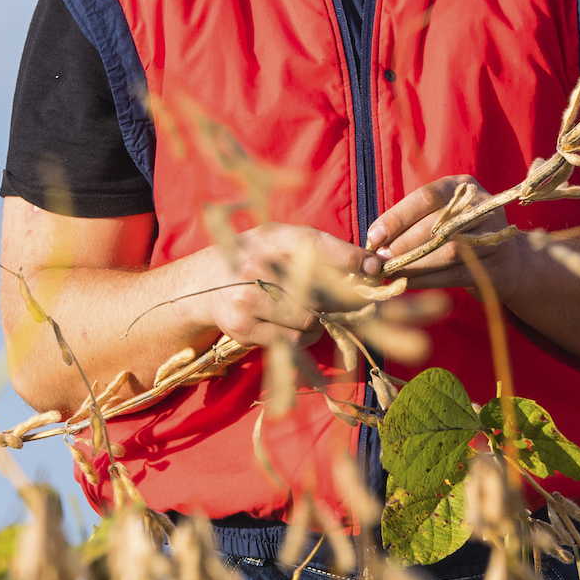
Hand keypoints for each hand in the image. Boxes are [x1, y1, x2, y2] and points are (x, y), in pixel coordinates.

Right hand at [194, 222, 374, 348]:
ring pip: (308, 320)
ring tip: (315, 311)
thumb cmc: (258, 258)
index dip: (349, 258)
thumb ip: (323, 248)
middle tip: (360, 302)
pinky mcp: (244, 327)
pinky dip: (304, 337)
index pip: (316, 246)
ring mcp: (248, 299)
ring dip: (321, 321)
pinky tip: (297, 325)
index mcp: (271, 239)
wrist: (205, 283)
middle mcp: (256, 267)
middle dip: (344, 299)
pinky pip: (292, 340)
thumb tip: (373, 265)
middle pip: (319, 290)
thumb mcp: (283, 240)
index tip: (374, 268)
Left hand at [366, 175, 530, 294]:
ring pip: (447, 251)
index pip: (426, 196)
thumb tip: (375, 239)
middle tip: (380, 260)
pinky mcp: (496, 267)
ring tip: (390, 272)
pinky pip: (455, 274)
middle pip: (437, 224)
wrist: (508, 259)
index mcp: (463, 186)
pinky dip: (427, 280)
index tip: (374, 236)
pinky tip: (408, 283)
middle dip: (403, 244)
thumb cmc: (461, 233)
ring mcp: (494, 236)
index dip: (398, 217)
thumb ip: (412, 220)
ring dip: (414, 264)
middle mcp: (483, 205)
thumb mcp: (441, 214)